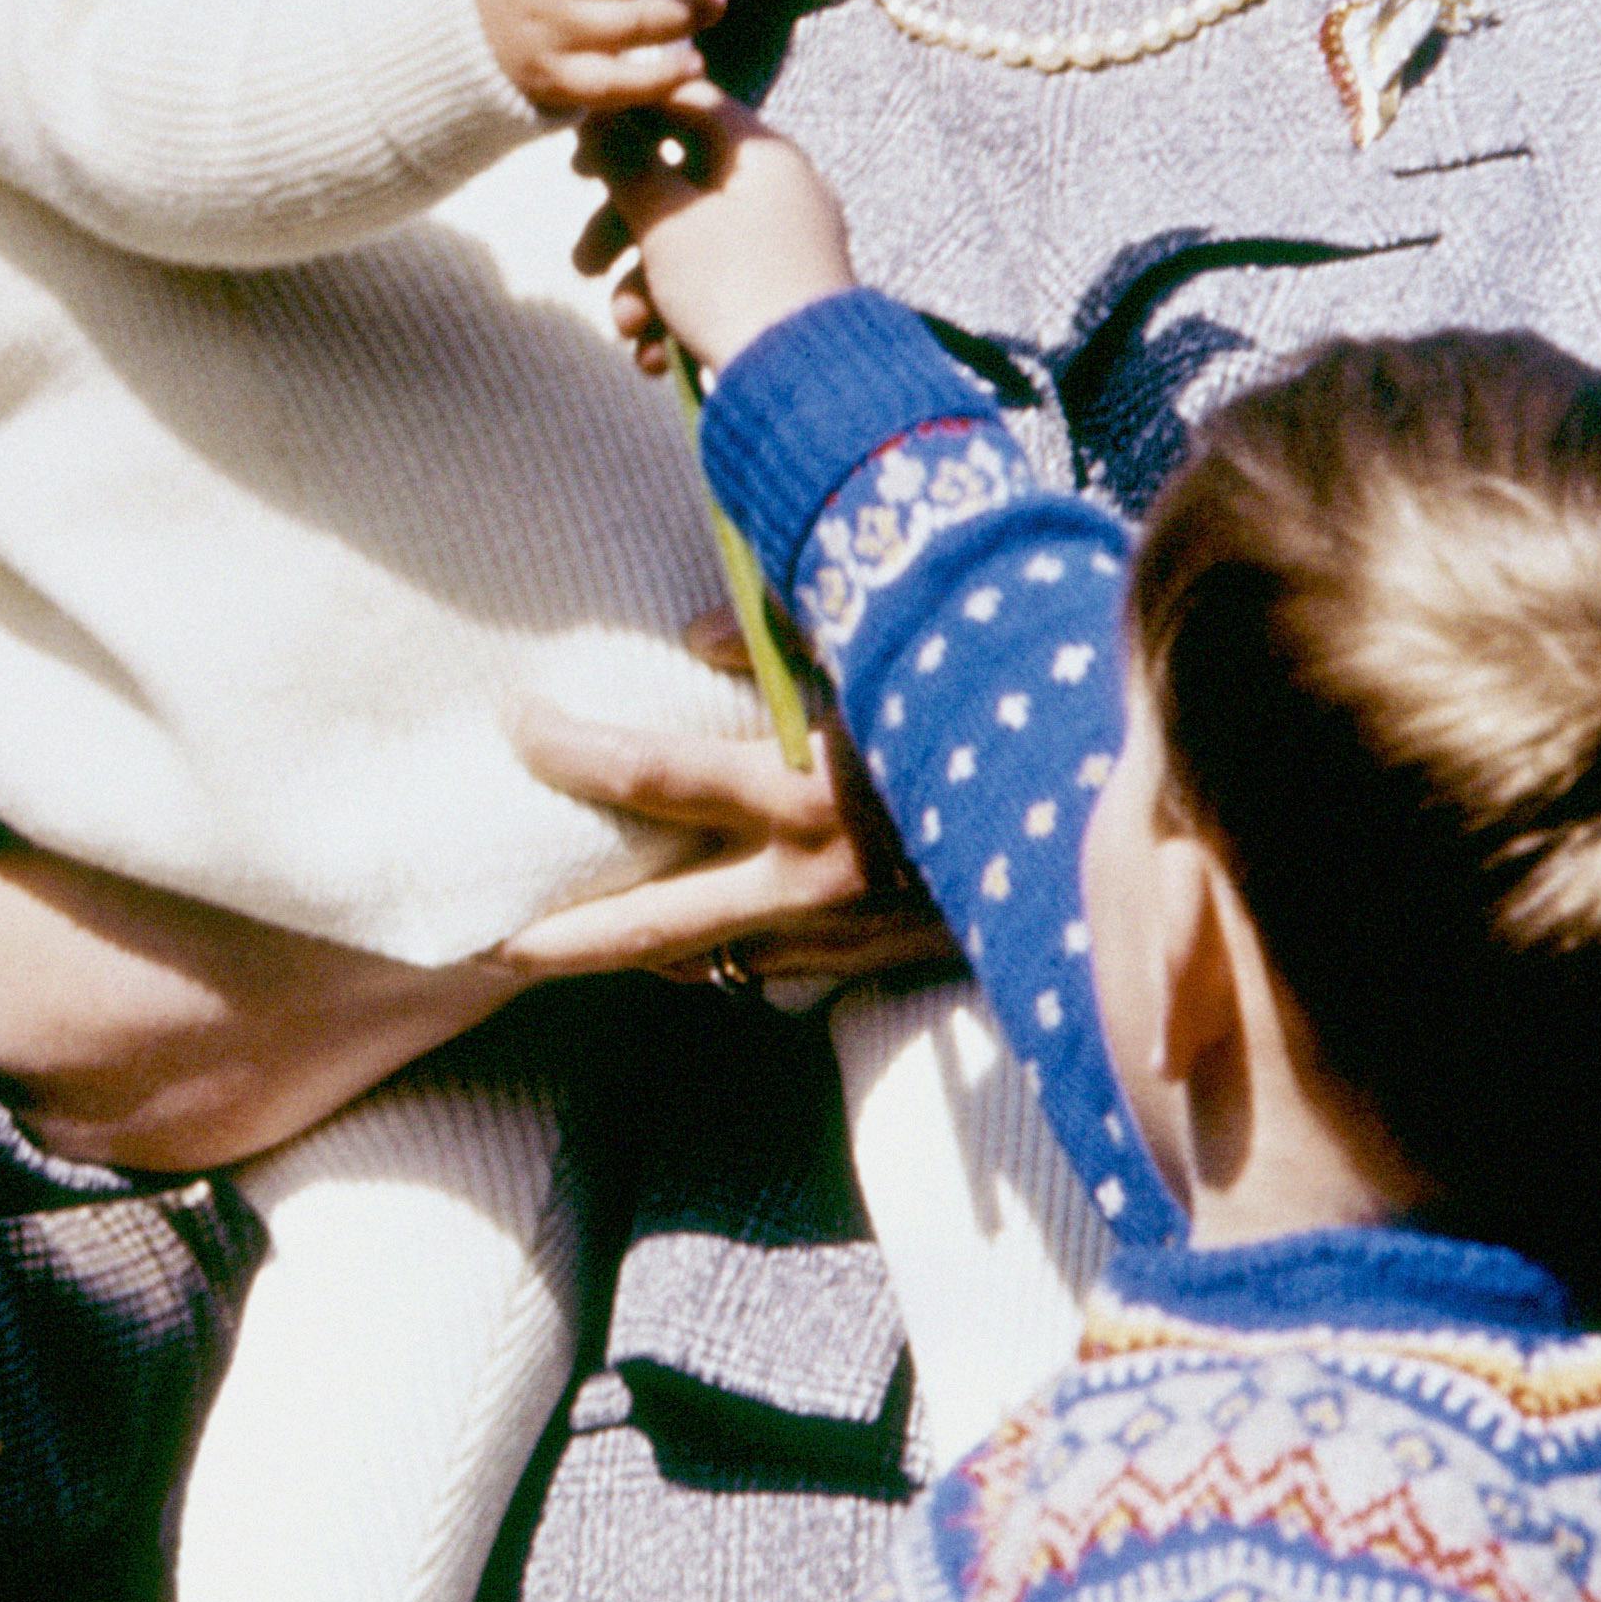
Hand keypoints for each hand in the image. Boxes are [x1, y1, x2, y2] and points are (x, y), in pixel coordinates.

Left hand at [500, 619, 953, 1001]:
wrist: (1117, 812)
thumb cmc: (993, 707)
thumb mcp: (891, 647)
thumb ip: (786, 634)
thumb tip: (695, 638)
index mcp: (808, 792)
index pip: (649, 775)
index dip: (567, 750)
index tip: (516, 721)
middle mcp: (811, 880)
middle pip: (647, 926)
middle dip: (557, 942)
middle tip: (483, 944)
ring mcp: (842, 934)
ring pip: (706, 962)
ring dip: (634, 956)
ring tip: (568, 945)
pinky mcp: (877, 958)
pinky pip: (770, 968)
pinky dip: (718, 954)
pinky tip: (691, 940)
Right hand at [574, 94, 856, 376]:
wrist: (802, 386)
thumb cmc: (733, 287)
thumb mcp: (667, 221)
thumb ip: (626, 165)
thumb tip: (600, 120)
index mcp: (762, 155)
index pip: (689, 106)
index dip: (629, 118)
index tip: (581, 145)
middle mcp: (778, 192)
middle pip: (679, 187)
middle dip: (622, 232)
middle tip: (583, 262)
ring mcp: (780, 246)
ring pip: (689, 246)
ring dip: (643, 287)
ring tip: (625, 328)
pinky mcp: (775, 297)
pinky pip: (714, 288)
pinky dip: (677, 316)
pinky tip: (655, 359)